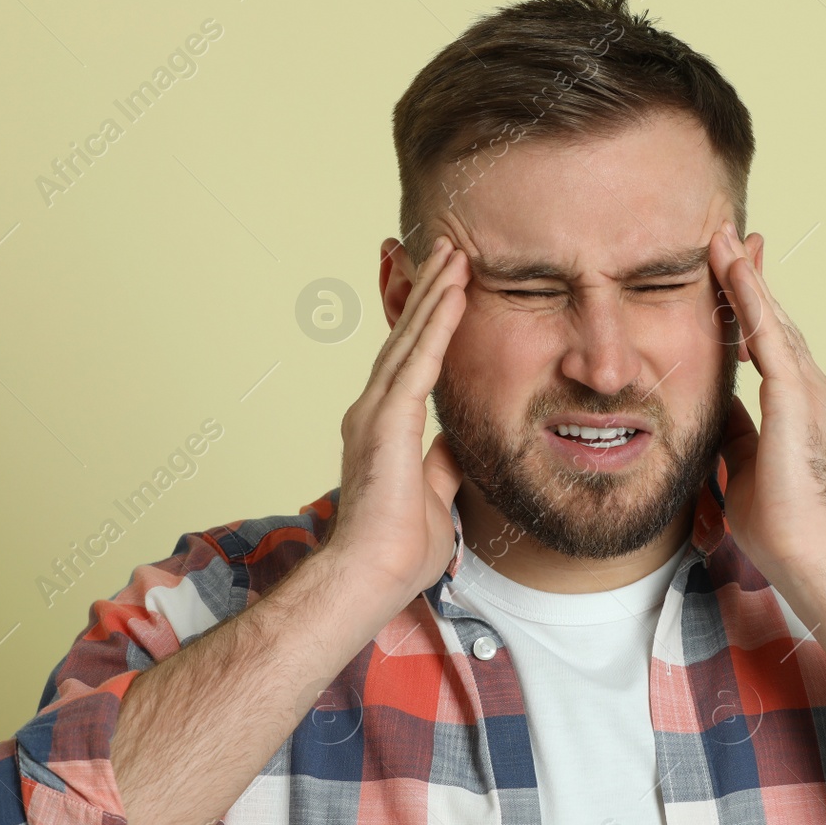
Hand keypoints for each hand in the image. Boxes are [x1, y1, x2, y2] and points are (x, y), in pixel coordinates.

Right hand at [323, 235, 470, 603]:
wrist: (369, 575)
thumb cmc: (395, 551)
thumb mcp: (432, 497)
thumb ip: (439, 466)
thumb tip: (453, 447)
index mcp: (382, 428)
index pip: (407, 363)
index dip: (425, 323)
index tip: (443, 288)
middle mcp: (372, 411)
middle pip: (405, 337)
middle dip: (428, 291)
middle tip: (447, 249)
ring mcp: (375, 412)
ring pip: (411, 338)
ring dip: (435, 293)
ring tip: (455, 252)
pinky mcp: (389, 419)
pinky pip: (420, 360)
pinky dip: (438, 323)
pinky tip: (456, 291)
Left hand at [708, 218, 825, 576]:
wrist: (802, 552)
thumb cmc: (776, 518)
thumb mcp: (743, 459)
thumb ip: (734, 426)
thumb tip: (713, 403)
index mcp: (798, 402)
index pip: (770, 340)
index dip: (751, 304)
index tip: (733, 268)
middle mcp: (811, 387)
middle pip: (773, 319)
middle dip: (749, 276)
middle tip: (727, 235)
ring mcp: (810, 390)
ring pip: (771, 320)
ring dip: (745, 278)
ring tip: (721, 240)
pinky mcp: (796, 398)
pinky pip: (768, 338)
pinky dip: (750, 301)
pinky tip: (733, 272)